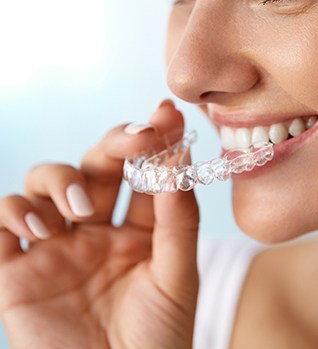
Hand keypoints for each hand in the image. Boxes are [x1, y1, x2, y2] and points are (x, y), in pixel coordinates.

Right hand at [0, 100, 199, 348]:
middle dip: (115, 143)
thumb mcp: (177, 277)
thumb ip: (178, 220)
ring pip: (45, 182)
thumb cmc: (158, 340)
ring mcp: (55, 248)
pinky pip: (1, 223)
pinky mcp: (15, 272)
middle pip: (97, 165)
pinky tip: (39, 227)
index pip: (143, 173)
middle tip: (136, 141)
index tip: (167, 113)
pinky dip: (13, 211)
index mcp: (137, 231)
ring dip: (62, 181)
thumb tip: (179, 160)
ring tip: (82, 212)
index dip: (155, 140)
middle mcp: (95, 231)